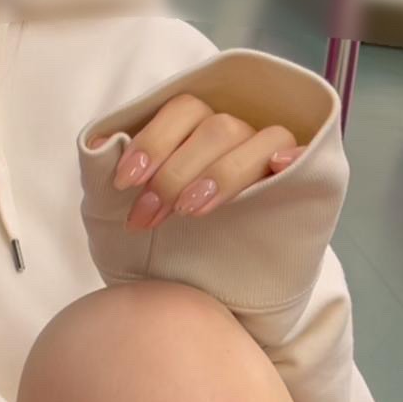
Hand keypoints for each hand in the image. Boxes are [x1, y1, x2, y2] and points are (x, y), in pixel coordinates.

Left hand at [91, 93, 304, 232]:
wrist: (215, 291)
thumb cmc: (173, 242)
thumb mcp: (143, 207)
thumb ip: (130, 175)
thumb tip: (97, 146)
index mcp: (199, 129)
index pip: (183, 110)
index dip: (153, 140)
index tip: (124, 182)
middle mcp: (239, 133)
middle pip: (215, 127)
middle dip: (175, 172)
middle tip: (149, 216)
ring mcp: (271, 154)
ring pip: (257, 139)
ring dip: (220, 174)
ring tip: (191, 211)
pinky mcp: (302, 177)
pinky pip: (304, 152)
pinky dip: (290, 156)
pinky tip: (280, 168)